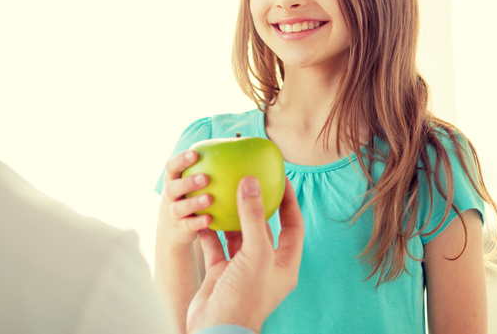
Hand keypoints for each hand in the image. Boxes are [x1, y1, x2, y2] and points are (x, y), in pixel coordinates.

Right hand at [157, 149, 212, 249]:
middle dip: (187, 182)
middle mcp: (170, 196)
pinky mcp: (180, 230)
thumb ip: (206, 169)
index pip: (171, 167)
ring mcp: (173, 214)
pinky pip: (188, 226)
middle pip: (172, 187)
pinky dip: (197, 223)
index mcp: (173, 180)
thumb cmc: (190, 197)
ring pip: (179, 208)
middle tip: (205, 177)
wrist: (174, 230)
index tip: (194, 153)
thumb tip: (233, 146)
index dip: (180, 160)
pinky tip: (210, 219)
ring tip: (209, 199)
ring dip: (193, 202)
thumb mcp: (191, 184)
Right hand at [185, 176, 303, 333]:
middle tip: (249, 178)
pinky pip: (215, 244)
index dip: (289, 201)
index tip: (280, 178)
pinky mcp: (221, 271)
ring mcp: (242, 268)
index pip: (293, 225)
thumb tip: (251, 182)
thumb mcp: (255, 253)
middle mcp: (265, 264)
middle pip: (264, 227)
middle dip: (257, 204)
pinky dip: (209, 230)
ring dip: (231, 215)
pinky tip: (203, 213)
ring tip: (223, 191)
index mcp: (284, 263)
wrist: (217, 329)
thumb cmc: (245, 296)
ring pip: (237, 234)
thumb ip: (254, 217)